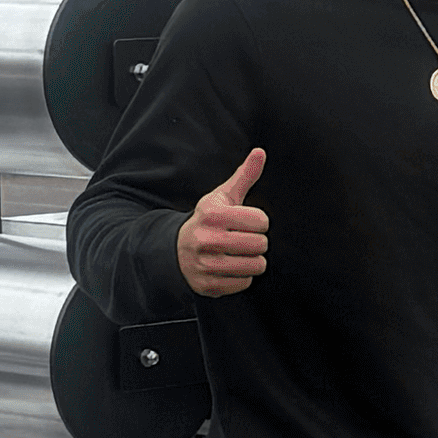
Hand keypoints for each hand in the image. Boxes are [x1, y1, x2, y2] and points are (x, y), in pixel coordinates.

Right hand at [177, 145, 270, 292]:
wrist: (176, 249)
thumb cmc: (208, 221)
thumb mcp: (222, 196)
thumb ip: (244, 176)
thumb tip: (260, 152)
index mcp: (213, 214)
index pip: (262, 221)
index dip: (258, 222)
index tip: (245, 223)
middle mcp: (208, 239)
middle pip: (261, 244)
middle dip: (256, 242)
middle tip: (242, 240)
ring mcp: (206, 264)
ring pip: (257, 265)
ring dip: (253, 261)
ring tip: (238, 254)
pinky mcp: (208, 285)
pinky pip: (245, 283)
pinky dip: (242, 277)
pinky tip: (229, 267)